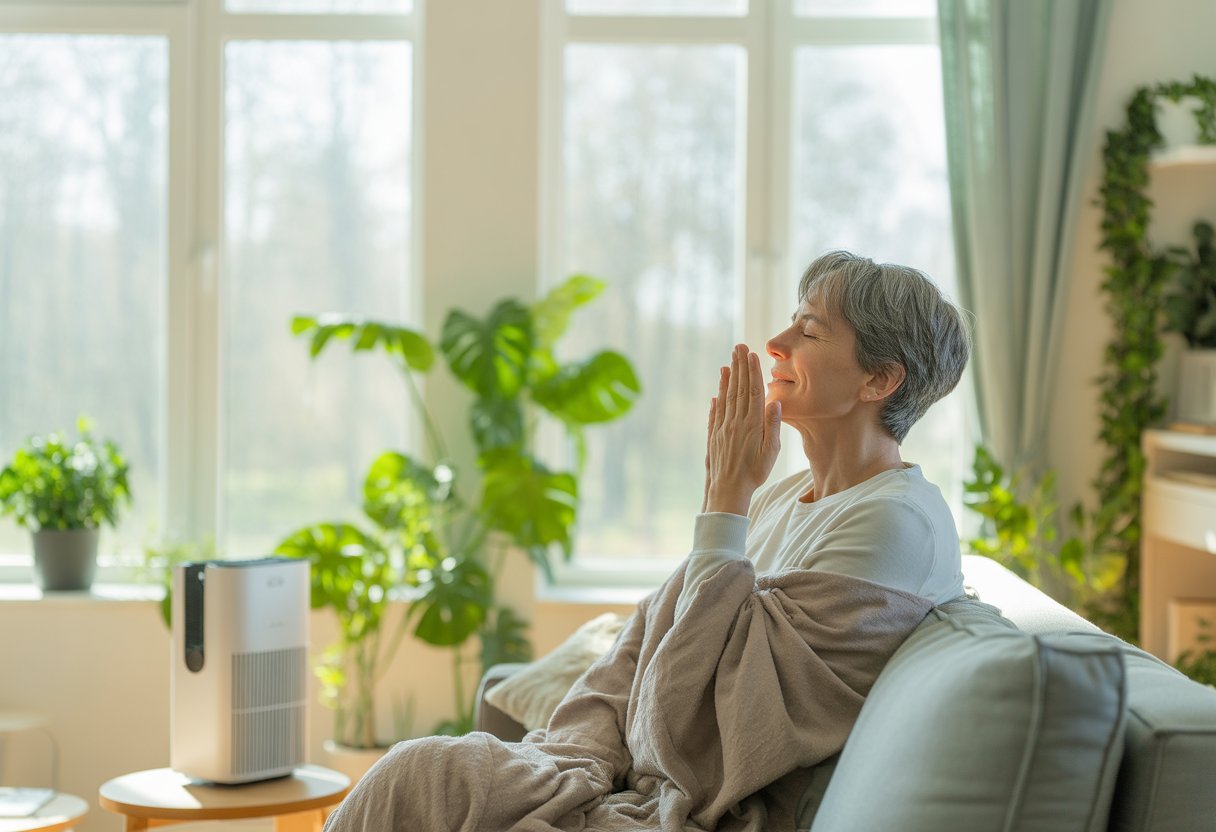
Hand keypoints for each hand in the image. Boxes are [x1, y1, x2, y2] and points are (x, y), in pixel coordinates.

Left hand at [702, 344, 781, 515]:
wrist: (728, 490)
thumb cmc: (754, 473)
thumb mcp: (771, 451)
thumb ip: (772, 425)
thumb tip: (774, 402)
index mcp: (752, 424)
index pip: (753, 391)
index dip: (752, 372)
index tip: (752, 355)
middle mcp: (735, 422)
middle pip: (738, 389)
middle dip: (739, 367)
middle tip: (739, 347)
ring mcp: (723, 428)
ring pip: (726, 398)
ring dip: (727, 379)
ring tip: (728, 362)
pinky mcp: (714, 436)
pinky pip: (715, 413)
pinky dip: (717, 400)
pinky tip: (717, 392)